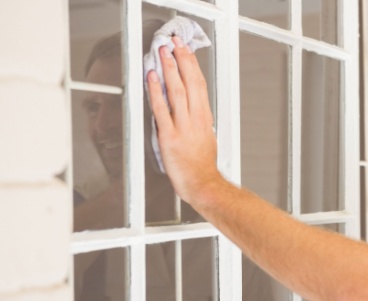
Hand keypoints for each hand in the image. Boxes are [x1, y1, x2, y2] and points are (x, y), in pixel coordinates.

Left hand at [146, 36, 220, 204]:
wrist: (203, 184)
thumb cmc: (203, 165)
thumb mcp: (207, 136)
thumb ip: (199, 119)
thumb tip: (193, 106)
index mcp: (204, 117)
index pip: (199, 84)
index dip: (192, 64)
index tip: (186, 49)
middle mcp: (195, 118)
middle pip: (189, 82)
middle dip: (181, 59)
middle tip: (174, 42)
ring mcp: (182, 126)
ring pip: (177, 91)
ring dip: (169, 69)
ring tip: (163, 52)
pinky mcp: (169, 136)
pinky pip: (161, 109)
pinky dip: (156, 92)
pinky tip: (153, 78)